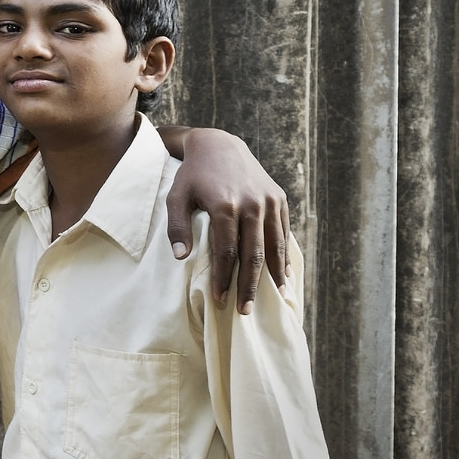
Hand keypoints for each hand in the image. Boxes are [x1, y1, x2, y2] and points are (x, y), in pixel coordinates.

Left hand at [164, 129, 289, 312]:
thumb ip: (177, 226)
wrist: (220, 146)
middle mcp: (251, 205)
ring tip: (272, 299)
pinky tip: (282, 274)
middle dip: (249, 285)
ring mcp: (269, 202)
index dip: (224, 278)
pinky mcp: (279, 199)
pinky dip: (283, 255)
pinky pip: (283, 232)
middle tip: (246, 311)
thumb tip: (180, 257)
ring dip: (272, 275)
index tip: (220, 299)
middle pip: (253, 254)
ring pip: (273, 246)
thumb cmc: (192, 176)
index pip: (226, 252)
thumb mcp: (176, 197)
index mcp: (225, 206)